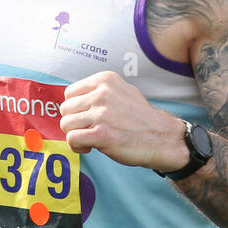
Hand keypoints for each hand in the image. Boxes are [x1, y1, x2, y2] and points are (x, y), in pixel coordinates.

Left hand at [59, 71, 186, 171]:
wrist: (162, 138)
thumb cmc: (140, 118)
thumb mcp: (122, 92)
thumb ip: (98, 92)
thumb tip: (72, 101)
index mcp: (105, 80)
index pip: (69, 93)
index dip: (75, 109)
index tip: (86, 117)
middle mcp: (102, 94)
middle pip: (65, 109)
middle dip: (73, 122)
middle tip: (89, 130)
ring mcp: (101, 114)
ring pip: (66, 124)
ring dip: (75, 135)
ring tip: (90, 139)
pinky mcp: (101, 134)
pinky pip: (71, 139)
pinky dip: (77, 146)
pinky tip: (90, 147)